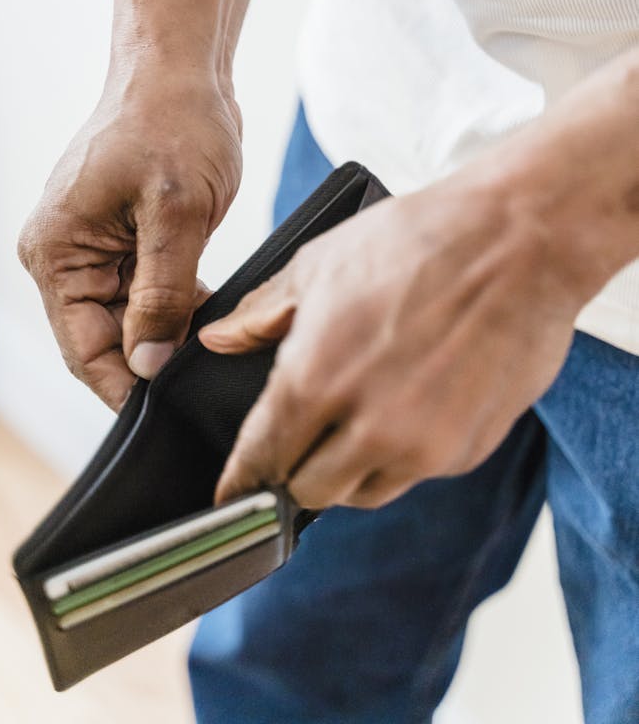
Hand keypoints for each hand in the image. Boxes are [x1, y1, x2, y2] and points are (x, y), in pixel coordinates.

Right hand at [19, 63, 240, 409]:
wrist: (180, 70)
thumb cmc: (173, 123)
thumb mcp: (177, 215)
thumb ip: (163, 295)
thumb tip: (149, 364)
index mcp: (57, 252)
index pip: (85, 350)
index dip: (127, 387)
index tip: (171, 410)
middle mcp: (65, 255)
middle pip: (105, 339)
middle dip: (153, 358)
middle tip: (204, 378)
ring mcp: (94, 246)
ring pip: (130, 318)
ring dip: (169, 330)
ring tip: (212, 343)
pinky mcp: (124, 237)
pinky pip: (145, 291)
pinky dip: (176, 304)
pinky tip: (209, 312)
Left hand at [200, 164, 587, 509]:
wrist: (520, 242)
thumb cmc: (419, 241)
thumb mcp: (322, 262)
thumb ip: (262, 312)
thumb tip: (218, 339)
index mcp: (316, 379)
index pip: (261, 457)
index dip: (240, 480)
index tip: (230, 496)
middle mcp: (368, 427)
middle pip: (308, 492)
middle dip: (294, 472)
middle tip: (301, 441)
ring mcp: (424, 446)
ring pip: (364, 492)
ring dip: (349, 471)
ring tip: (357, 423)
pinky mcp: (468, 450)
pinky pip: (417, 474)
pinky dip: (402, 456)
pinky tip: (409, 408)